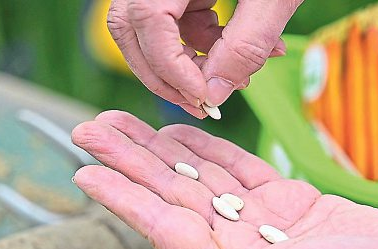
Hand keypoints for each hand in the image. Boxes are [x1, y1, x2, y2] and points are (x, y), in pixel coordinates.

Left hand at [71, 111, 377, 248]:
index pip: (163, 227)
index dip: (123, 198)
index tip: (85, 171)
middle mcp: (239, 247)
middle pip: (173, 196)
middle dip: (131, 162)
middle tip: (93, 129)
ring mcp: (264, 224)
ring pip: (202, 180)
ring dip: (164, 152)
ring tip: (128, 125)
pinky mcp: (292, 205)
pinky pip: (242, 172)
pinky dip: (214, 152)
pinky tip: (185, 135)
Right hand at [107, 0, 301, 116]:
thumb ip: (246, 45)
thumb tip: (215, 93)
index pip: (146, 20)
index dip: (170, 67)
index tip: (205, 97)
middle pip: (131, 26)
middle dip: (163, 72)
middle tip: (202, 101)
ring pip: (148, 27)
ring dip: (184, 61)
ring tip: (232, 75)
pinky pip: (173, 18)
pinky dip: (199, 42)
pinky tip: (235, 48)